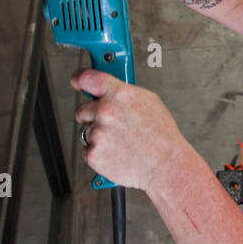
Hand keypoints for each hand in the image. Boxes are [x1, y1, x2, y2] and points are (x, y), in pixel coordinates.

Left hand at [72, 69, 186, 195]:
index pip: (87, 78)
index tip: (76, 81)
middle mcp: (105, 111)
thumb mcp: (149, 102)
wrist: (166, 165)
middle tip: (111, 125)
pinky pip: (88, 150)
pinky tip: (117, 153)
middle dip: (92, 116)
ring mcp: (98, 133)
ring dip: (98, 136)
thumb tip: (109, 91)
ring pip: (86, 131)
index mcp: (119, 94)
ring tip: (121, 142)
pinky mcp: (93, 154)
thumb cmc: (162, 136)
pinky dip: (99, 152)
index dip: (79, 78)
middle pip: (82, 109)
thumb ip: (123, 93)